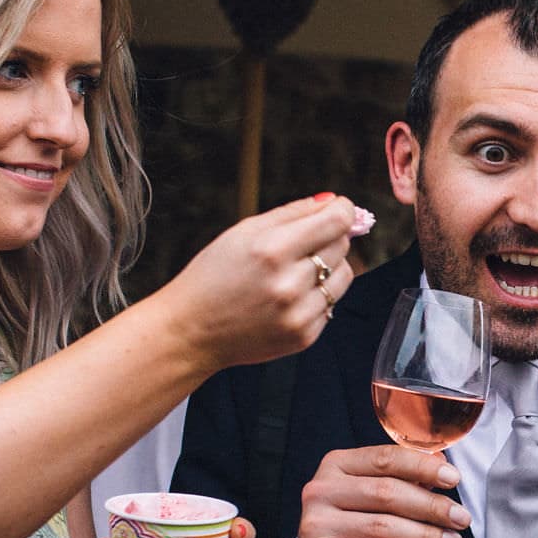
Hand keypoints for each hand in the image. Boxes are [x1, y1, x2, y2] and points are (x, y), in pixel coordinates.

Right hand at [162, 194, 357, 370]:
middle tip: (299, 245)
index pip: (336, 221)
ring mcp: (299, 314)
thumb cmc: (213, 276)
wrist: (192, 331)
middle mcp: (289, 284)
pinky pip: (332, 304)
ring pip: (345, 275)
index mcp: (272, 250)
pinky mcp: (304, 336)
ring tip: (295, 272)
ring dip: (328, 268)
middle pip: (341, 245)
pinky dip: (316, 296)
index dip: (343, 210)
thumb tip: (331, 201)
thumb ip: (292, 213)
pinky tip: (287, 298)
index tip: (339, 209)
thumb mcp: (243, 232)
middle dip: (328, 238)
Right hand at [293, 445, 469, 537]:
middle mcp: (322, 490)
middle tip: (460, 518)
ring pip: (381, 526)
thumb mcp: (373, 496)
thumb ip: (405, 477)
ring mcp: (316, 523)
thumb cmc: (353, 525)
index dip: (423, 468)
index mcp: (337, 465)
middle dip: (431, 506)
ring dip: (424, 534)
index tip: (454, 479)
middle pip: (386, 493)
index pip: (385, 458)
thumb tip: (441, 462)